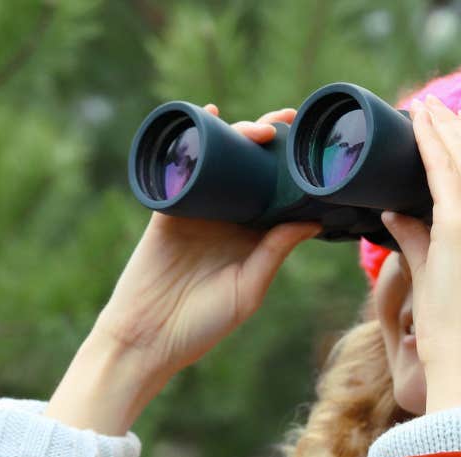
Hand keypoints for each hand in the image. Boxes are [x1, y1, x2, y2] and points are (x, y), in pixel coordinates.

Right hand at [84, 104, 321, 379]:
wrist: (146, 337)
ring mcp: (197, 208)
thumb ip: (275, 252)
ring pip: (220, 161)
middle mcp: (227, 218)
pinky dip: (191, 139)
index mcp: (252, 238)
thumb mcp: (248, 288)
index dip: (294, 170)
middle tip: (288, 124)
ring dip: (237, 136)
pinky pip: (180, 164)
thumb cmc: (202, 325)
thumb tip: (312, 218)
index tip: (314, 149)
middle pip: (251, 169)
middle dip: (268, 143)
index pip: (278, 194)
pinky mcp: (168, 205)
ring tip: (258, 127)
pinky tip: (206, 116)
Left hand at [380, 94, 460, 404]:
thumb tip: (393, 216)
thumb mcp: (440, 278)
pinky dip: (432, 145)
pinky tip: (420, 125)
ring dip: (443, 128)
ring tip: (426, 106)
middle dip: (457, 129)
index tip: (453, 126)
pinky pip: (444, 173)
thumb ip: (418, 243)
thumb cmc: (454, 329)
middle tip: (436, 105)